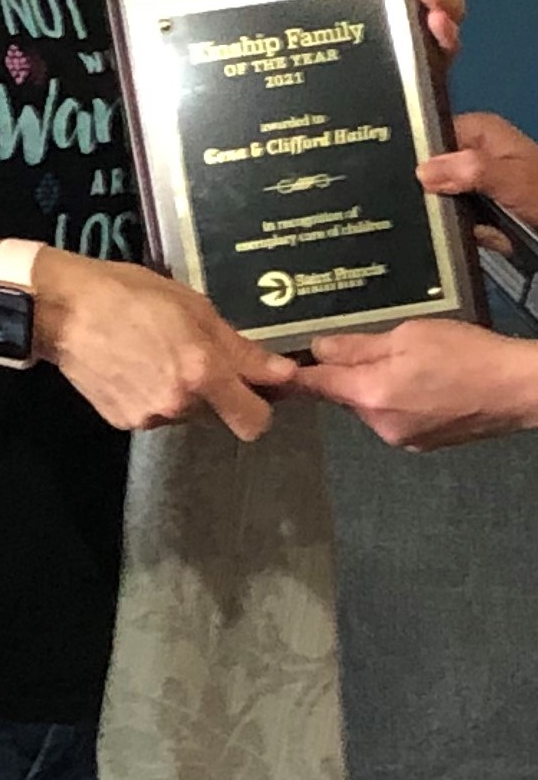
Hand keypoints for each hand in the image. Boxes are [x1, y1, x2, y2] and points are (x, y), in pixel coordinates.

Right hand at [34, 250, 295, 441]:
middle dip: (217, 392)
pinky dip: (152, 395)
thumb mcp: (193, 307)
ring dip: (183, 393)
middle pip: (220, 415)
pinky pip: (154, 413)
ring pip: (186, 414)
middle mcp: (179, 404)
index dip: (261, 406)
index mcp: (202, 372)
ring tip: (155, 355)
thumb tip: (284, 373)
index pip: (255, 420)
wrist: (60, 310)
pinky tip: (132, 367)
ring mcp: (148, 416)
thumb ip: (239, 348)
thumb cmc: (129, 293)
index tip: (255, 386)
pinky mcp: (122, 421)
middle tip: (194, 356)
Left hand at [296, 318, 537, 449]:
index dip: (291, 375)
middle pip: (344, 395)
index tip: (267, 370)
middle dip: (350, 374)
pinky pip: (394, 418)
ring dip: (376, 387)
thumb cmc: (467, 355)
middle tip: (374, 347)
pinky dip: (398, 401)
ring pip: (370, 407)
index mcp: (370, 395)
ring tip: (410, 364)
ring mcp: (402, 439)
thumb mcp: (409, 335)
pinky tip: (424, 384)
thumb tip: (318, 350)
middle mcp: (379, 425)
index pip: (314, 386)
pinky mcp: (422, 444)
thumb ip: (358, 346)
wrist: (519, 390)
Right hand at [419, 111, 537, 226]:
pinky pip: (459, 217)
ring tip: (491, 225)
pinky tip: (493, 232)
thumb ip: (467, 170)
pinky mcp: (481, 201)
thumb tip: (424, 171)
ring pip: (444, 201)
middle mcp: (474, 150)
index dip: (424, 165)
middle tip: (473, 213)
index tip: (432, 188)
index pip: (428, 139)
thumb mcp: (510, 179)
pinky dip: (475, 230)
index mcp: (479, 129)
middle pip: (433, 175)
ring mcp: (477, 177)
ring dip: (463, 220)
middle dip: (447, 201)